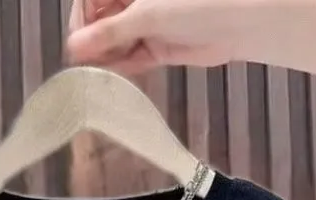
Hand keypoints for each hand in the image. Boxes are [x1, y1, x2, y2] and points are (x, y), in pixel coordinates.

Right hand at [66, 0, 242, 74]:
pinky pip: (129, 59)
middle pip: (99, 22)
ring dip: (105, 59)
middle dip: (93, 43)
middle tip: (89, 63)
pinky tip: (116, 75)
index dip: (82, 19)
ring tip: (102, 72)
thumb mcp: (146, 14)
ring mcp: (145, 24)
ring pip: (112, 43)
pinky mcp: (155, 47)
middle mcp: (134, 1)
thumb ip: (108, 32)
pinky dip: (121, 68)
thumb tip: (72, 47)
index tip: (77, 43)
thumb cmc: (196, 2)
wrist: (243, 20)